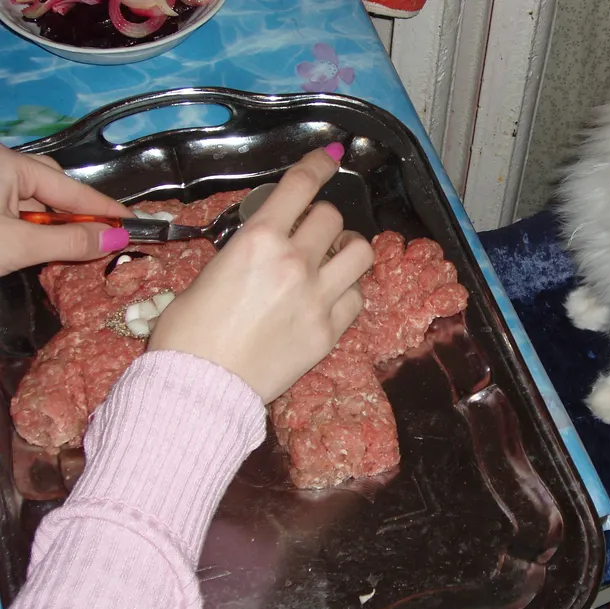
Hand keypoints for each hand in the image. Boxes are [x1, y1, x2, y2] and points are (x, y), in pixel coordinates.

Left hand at [0, 145, 132, 275]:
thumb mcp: (17, 245)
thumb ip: (68, 240)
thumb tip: (115, 238)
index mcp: (9, 163)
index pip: (71, 188)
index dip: (105, 209)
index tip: (134, 224)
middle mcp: (1, 166)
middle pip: (53, 186)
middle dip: (78, 213)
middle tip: (103, 239)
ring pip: (34, 199)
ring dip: (54, 224)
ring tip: (73, 246)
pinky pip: (16, 209)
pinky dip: (33, 226)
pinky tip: (41, 244)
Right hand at [148, 144, 373, 402]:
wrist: (200, 388)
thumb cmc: (187, 335)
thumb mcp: (205, 276)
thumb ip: (243, 254)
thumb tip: (260, 249)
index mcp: (257, 240)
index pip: (300, 186)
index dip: (318, 165)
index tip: (328, 157)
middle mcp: (294, 262)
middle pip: (331, 217)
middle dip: (322, 218)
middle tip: (311, 232)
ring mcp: (317, 298)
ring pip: (360, 253)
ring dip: (348, 248)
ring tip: (335, 256)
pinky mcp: (328, 332)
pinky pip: (357, 298)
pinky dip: (348, 291)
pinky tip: (332, 296)